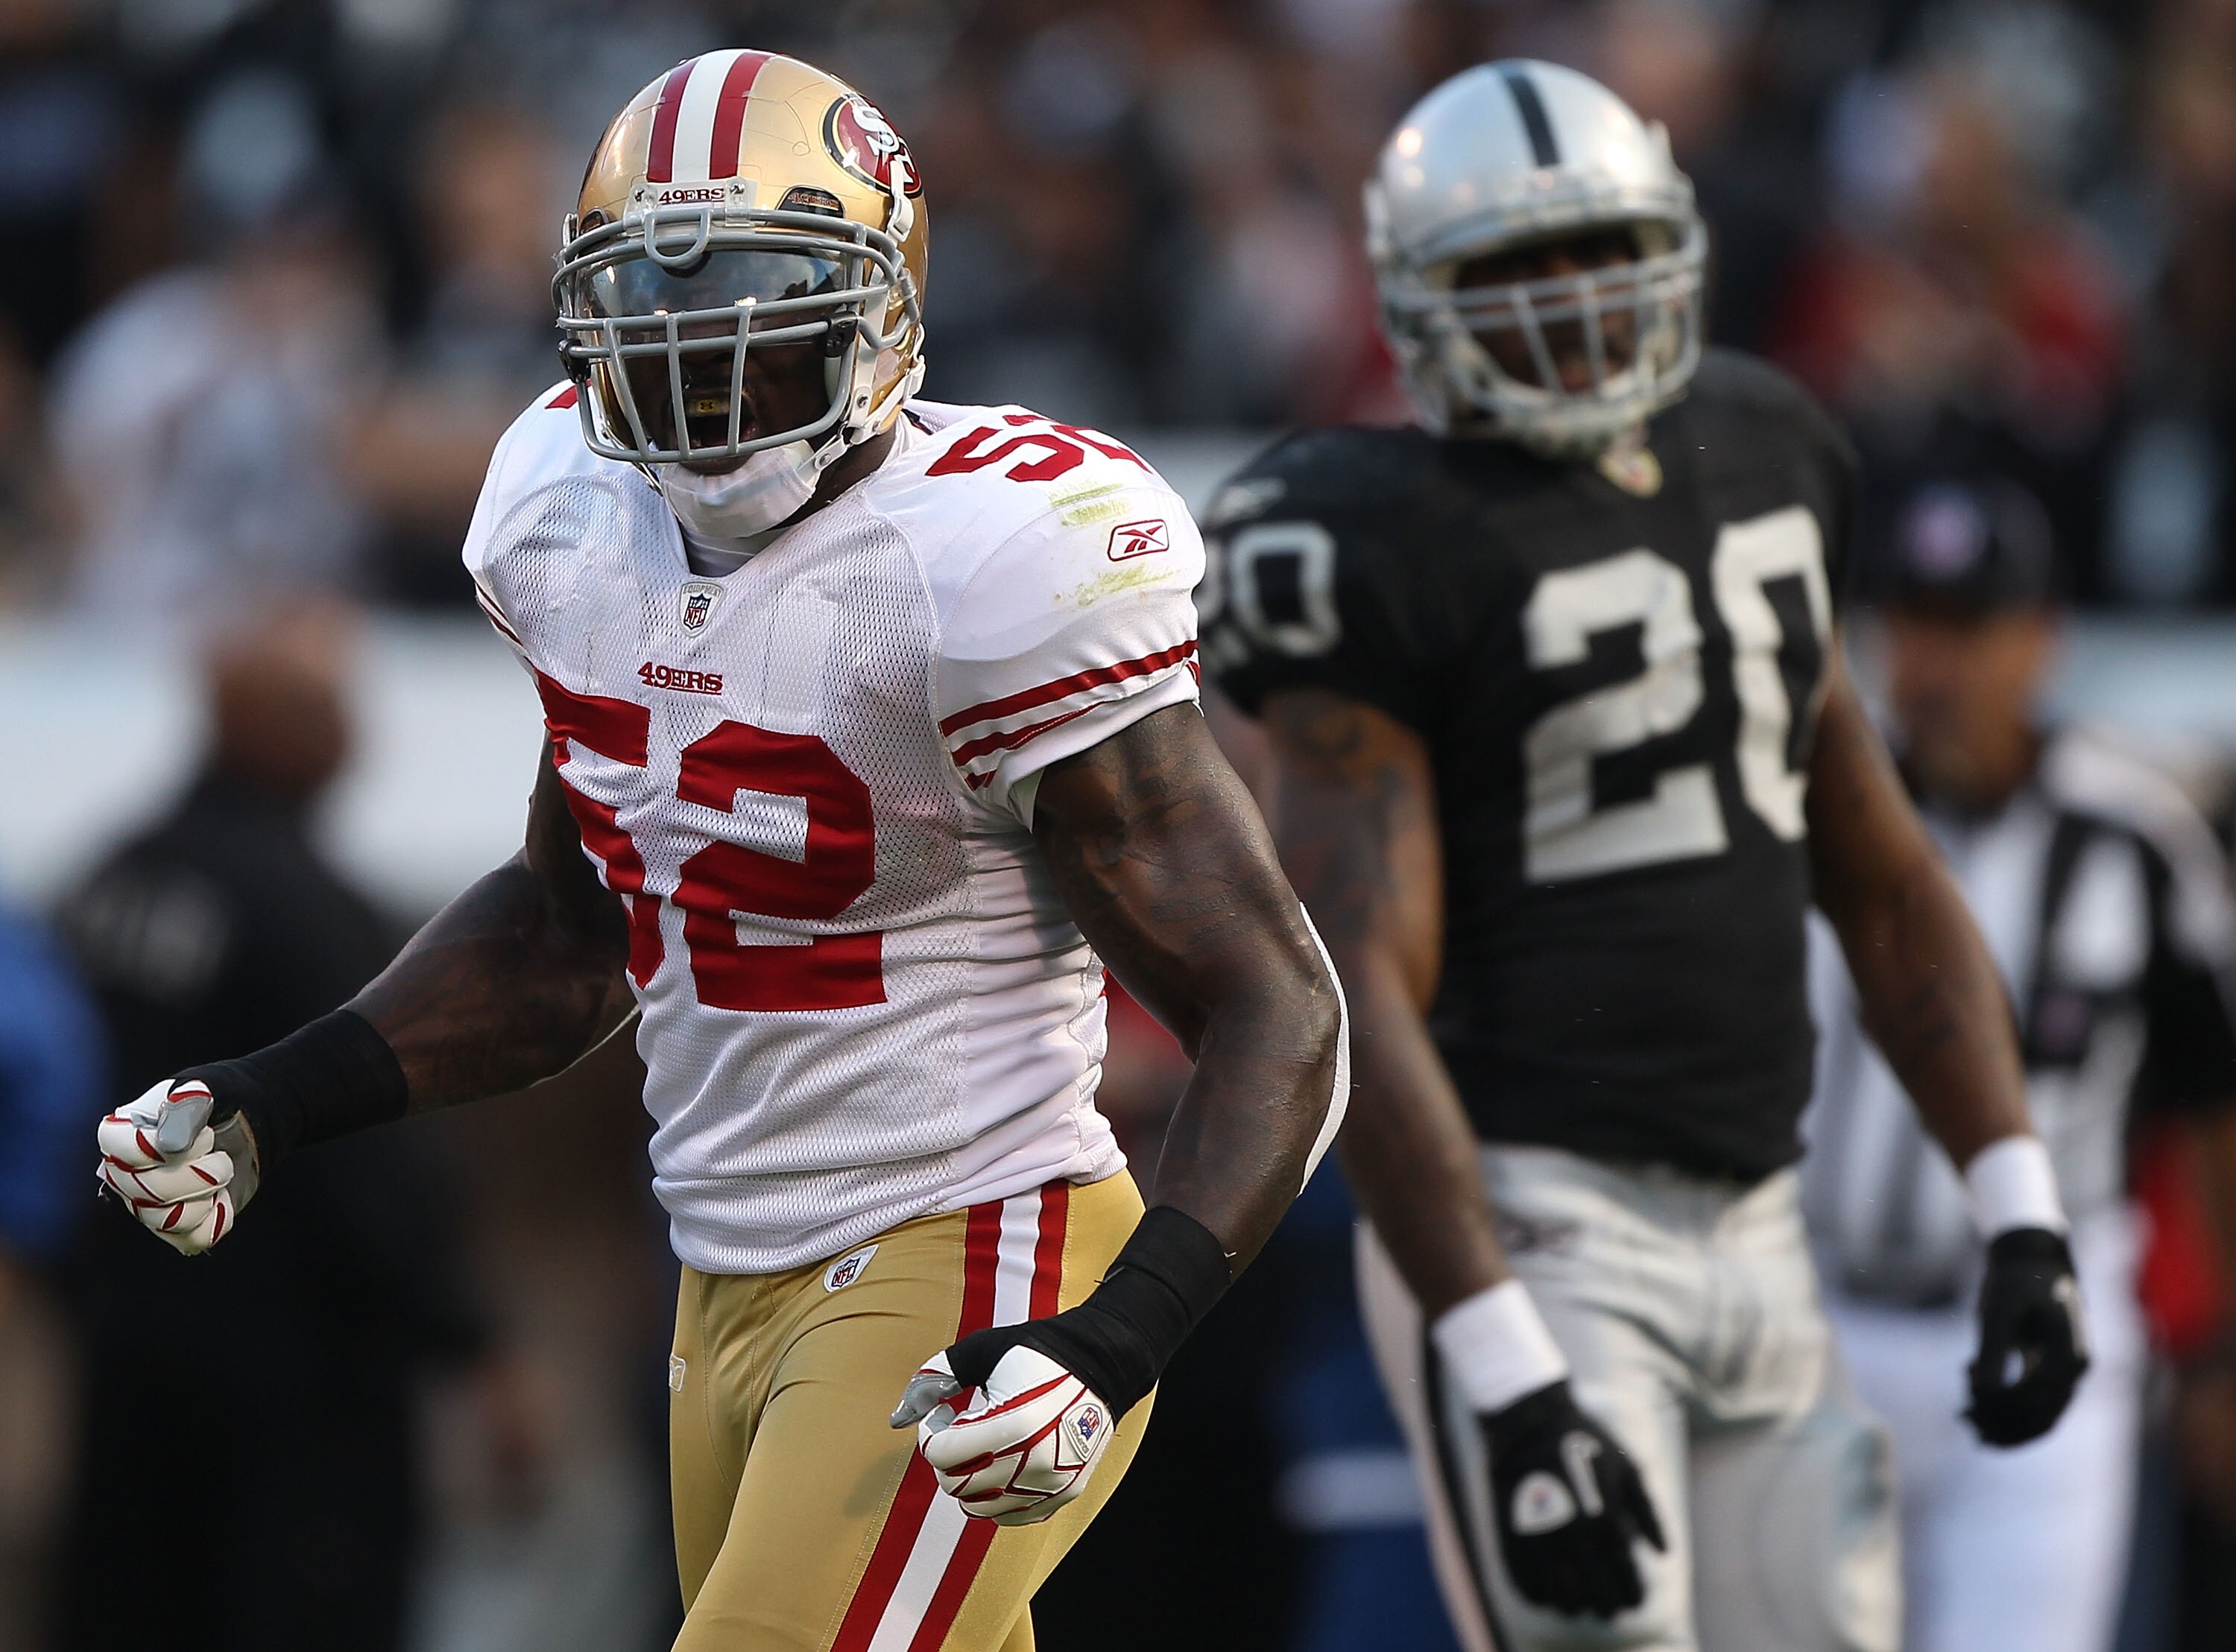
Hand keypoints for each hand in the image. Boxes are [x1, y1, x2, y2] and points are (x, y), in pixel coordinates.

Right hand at [95, 1079, 260, 1254]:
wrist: (238, 1126)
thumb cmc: (214, 1103)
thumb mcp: (207, 1090)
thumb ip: (188, 1108)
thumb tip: (170, 1146)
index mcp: (120, 1135)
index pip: (120, 1149)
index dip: (165, 1146)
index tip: (200, 1135)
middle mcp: (123, 1174)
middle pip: (147, 1190)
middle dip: (198, 1173)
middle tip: (219, 1156)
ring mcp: (144, 1205)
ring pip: (166, 1220)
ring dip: (207, 1194)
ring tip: (220, 1171)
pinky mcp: (174, 1227)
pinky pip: (191, 1238)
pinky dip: (218, 1218)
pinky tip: (222, 1198)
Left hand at [890, 1337, 1115, 1526]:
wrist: (1103, 1363)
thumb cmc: (1039, 1351)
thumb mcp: (984, 1350)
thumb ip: (936, 1376)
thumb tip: (897, 1416)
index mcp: (1012, 1426)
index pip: (942, 1454)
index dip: (930, 1432)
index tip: (942, 1413)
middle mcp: (1033, 1463)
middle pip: (955, 1485)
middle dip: (946, 1457)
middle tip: (959, 1430)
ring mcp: (1050, 1484)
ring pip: (979, 1508)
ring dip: (968, 1480)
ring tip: (981, 1447)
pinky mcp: (1063, 1494)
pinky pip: (1011, 1516)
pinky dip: (996, 1496)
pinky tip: (1002, 1463)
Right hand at [1483, 1379, 1664, 1617]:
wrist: (1529, 1423)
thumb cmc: (1586, 1444)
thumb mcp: (1629, 1470)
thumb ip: (1649, 1514)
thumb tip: (1662, 1554)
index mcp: (1606, 1521)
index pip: (1625, 1579)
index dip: (1631, 1596)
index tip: (1633, 1601)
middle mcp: (1574, 1536)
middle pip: (1596, 1595)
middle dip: (1606, 1606)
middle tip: (1608, 1608)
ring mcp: (1540, 1539)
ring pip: (1561, 1597)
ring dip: (1573, 1606)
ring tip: (1578, 1606)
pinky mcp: (1511, 1536)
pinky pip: (1525, 1583)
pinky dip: (1538, 1596)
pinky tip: (1545, 1596)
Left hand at [1966, 1226, 2087, 1446]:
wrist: (2032, 1258)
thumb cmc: (2014, 1281)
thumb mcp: (1998, 1310)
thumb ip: (1992, 1350)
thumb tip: (1985, 1394)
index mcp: (2069, 1353)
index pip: (2034, 1396)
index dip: (2000, 1405)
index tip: (1966, 1400)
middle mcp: (2075, 1369)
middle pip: (2042, 1416)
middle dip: (2001, 1423)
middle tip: (1962, 1419)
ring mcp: (2068, 1373)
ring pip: (2042, 1418)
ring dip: (2006, 1427)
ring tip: (1967, 1422)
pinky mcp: (2054, 1371)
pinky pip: (2038, 1406)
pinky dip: (2011, 1415)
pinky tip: (1977, 1407)